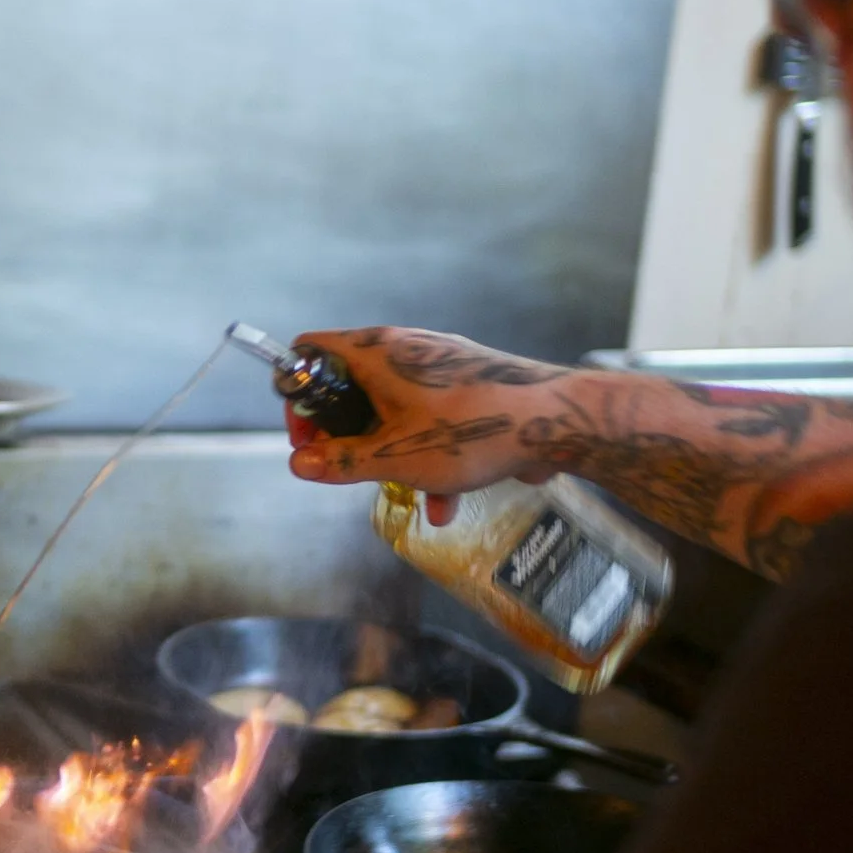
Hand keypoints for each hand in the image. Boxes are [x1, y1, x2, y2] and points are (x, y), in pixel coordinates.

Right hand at [285, 328, 565, 522]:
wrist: (554, 420)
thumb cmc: (469, 431)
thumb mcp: (395, 456)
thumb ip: (342, 461)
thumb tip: (299, 463)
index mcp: (378, 352)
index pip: (312, 351)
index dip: (298, 392)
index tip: (306, 434)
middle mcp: (406, 348)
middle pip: (352, 384)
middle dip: (347, 433)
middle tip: (347, 466)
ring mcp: (440, 365)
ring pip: (395, 408)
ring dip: (391, 453)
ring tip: (400, 492)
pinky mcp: (470, 385)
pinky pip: (432, 418)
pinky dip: (429, 455)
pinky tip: (444, 504)